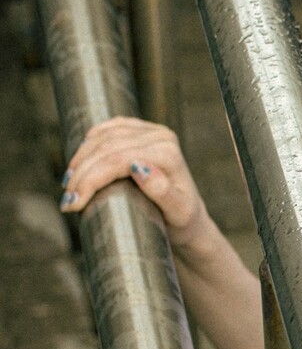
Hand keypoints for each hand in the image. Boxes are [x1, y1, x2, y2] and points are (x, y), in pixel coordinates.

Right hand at [60, 118, 207, 243]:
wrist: (188, 216)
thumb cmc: (182, 219)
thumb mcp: (177, 213)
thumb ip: (162, 192)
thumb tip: (139, 168)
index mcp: (168, 153)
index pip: (118, 160)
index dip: (91, 179)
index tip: (74, 203)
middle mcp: (161, 136)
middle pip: (107, 147)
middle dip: (82, 173)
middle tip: (67, 200)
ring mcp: (151, 130)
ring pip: (104, 137)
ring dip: (81, 159)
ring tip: (68, 185)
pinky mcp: (141, 130)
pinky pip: (109, 129)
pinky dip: (90, 142)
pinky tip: (79, 158)